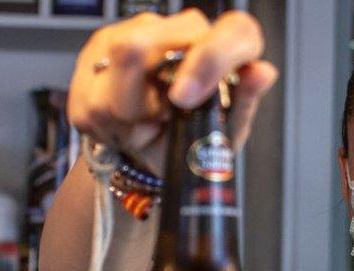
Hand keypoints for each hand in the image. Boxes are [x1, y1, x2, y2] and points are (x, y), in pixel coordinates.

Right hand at [67, 9, 277, 174]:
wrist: (152, 158)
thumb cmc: (194, 142)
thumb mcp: (223, 134)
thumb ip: (244, 102)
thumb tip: (263, 72)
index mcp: (219, 42)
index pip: (228, 30)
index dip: (206, 59)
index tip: (184, 98)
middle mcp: (175, 29)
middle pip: (143, 43)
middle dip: (145, 99)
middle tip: (159, 120)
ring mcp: (128, 37)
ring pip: (112, 68)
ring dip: (125, 111)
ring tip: (142, 124)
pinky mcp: (91, 59)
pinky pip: (90, 95)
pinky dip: (108, 123)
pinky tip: (124, 125)